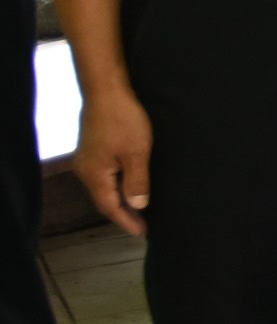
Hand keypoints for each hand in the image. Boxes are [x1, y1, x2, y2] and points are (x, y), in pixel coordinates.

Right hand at [70, 83, 150, 236]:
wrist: (107, 90)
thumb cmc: (123, 120)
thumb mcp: (137, 153)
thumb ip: (137, 181)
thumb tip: (138, 206)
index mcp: (94, 175)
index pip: (109, 207)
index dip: (126, 221)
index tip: (142, 233)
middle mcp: (86, 169)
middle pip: (104, 199)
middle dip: (123, 213)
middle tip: (143, 225)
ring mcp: (87, 158)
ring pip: (105, 186)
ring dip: (120, 198)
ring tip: (139, 209)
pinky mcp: (93, 148)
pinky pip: (106, 174)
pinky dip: (118, 184)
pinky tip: (130, 184)